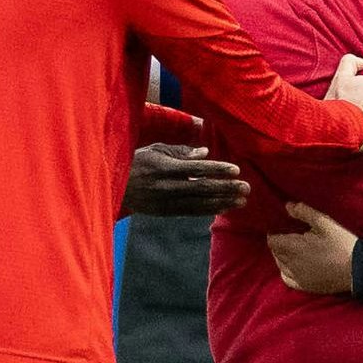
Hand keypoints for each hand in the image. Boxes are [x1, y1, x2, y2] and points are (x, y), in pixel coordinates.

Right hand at [124, 142, 247, 217]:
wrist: (115, 187)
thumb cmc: (137, 162)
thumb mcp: (156, 150)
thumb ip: (181, 151)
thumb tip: (205, 152)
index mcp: (165, 167)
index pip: (197, 169)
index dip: (217, 169)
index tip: (236, 170)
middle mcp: (167, 186)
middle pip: (202, 188)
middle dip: (226, 188)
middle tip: (246, 188)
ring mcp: (167, 201)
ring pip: (199, 203)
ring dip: (223, 202)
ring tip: (241, 201)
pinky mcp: (165, 212)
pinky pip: (191, 212)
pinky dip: (209, 210)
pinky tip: (224, 208)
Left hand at [266, 202, 356, 294]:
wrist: (358, 268)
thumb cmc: (341, 243)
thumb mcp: (325, 222)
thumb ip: (304, 212)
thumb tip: (287, 206)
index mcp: (294, 247)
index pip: (273, 241)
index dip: (274, 233)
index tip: (280, 228)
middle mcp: (292, 263)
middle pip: (276, 253)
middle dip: (278, 244)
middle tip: (287, 237)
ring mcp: (298, 277)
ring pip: (280, 266)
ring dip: (281, 257)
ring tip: (290, 249)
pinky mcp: (305, 286)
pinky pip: (287, 279)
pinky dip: (285, 271)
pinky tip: (291, 267)